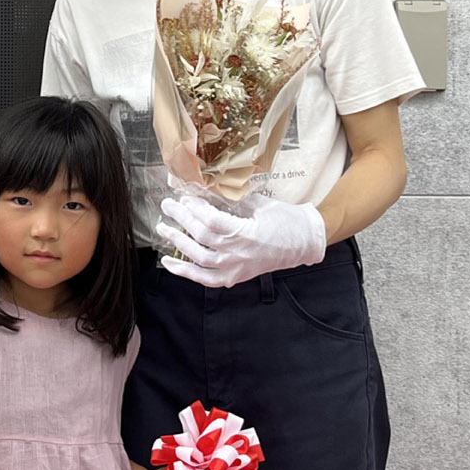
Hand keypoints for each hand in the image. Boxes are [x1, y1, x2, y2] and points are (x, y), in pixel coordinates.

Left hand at [156, 192, 326, 288]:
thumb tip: (206, 190)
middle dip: (182, 220)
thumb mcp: (259, 204)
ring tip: (164, 228)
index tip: (184, 197)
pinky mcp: (235, 277)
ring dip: (178, 243)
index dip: (194, 208)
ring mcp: (236, 269)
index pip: (211, 221)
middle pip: (202, 238)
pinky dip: (186, 272)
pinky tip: (169, 262)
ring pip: (199, 259)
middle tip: (169, 206)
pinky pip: (206, 279)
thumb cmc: (286, 220)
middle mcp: (239, 254)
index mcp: (246, 234)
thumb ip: (232, 200)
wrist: (305, 243)